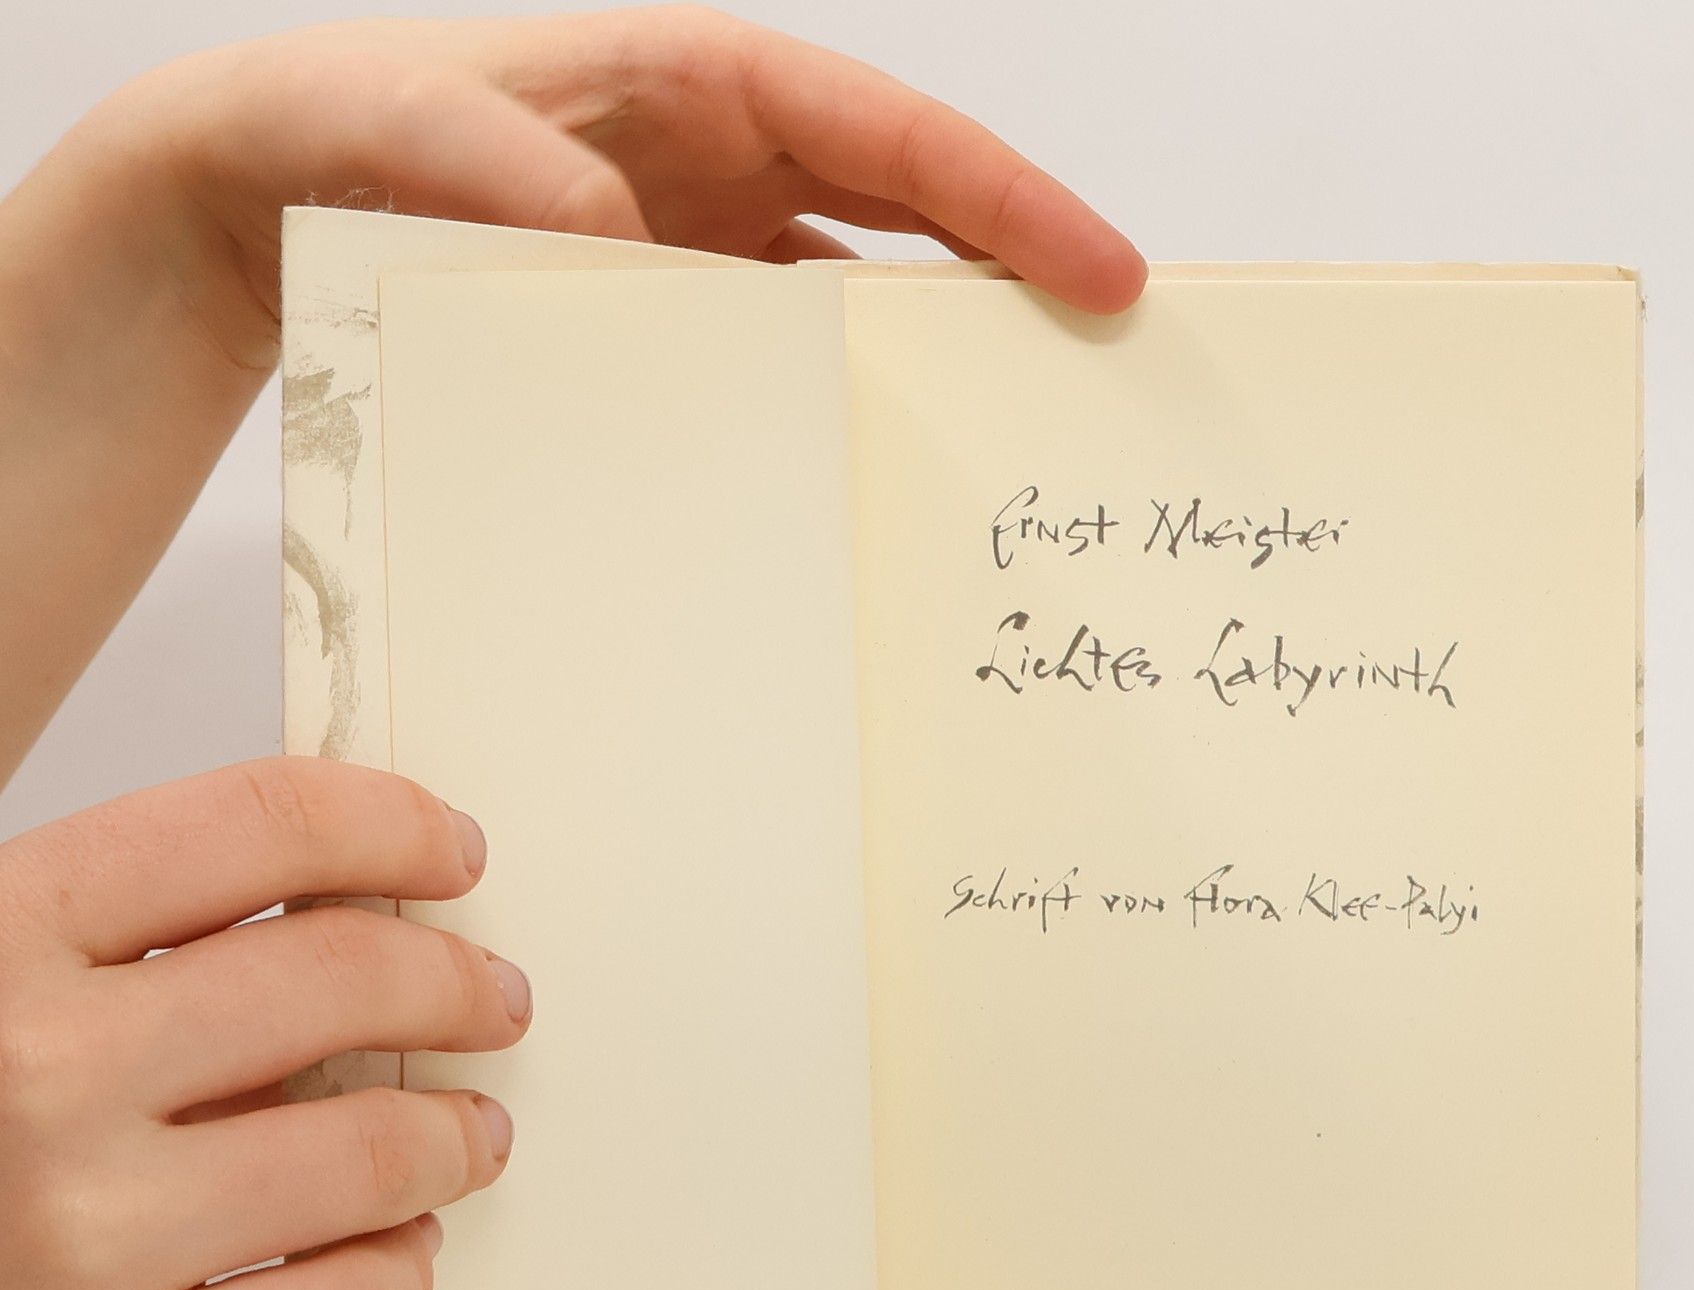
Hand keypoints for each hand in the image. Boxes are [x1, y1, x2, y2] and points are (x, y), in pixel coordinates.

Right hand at [0, 757, 528, 1289]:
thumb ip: (76, 941)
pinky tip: (398, 1254)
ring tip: (472, 1134)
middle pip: (345, 979)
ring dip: (455, 1135)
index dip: (383, 826)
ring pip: (373, 1150)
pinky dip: (398, 1272)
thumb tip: (310, 902)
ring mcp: (81, 1245)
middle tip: (494, 999)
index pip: (253, 828)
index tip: (451, 852)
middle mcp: (36, 1076)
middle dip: (454, 983)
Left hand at [114, 6, 1149, 372]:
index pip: (891, 134)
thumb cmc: (332, 130)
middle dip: (1015, 277)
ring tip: (1005, 442)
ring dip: (933, 356)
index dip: (1008, 199)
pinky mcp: (671, 319)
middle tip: (1102, 370)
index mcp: (699, 82)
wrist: (267, 194)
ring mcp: (706, 245)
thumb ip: (500, 166)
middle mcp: (722, 161)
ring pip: (864, 294)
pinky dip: (832, 408)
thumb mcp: (396, 128)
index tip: (1100, 271)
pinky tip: (859, 477)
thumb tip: (623, 249)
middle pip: (914, 211)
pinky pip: (784, 358)